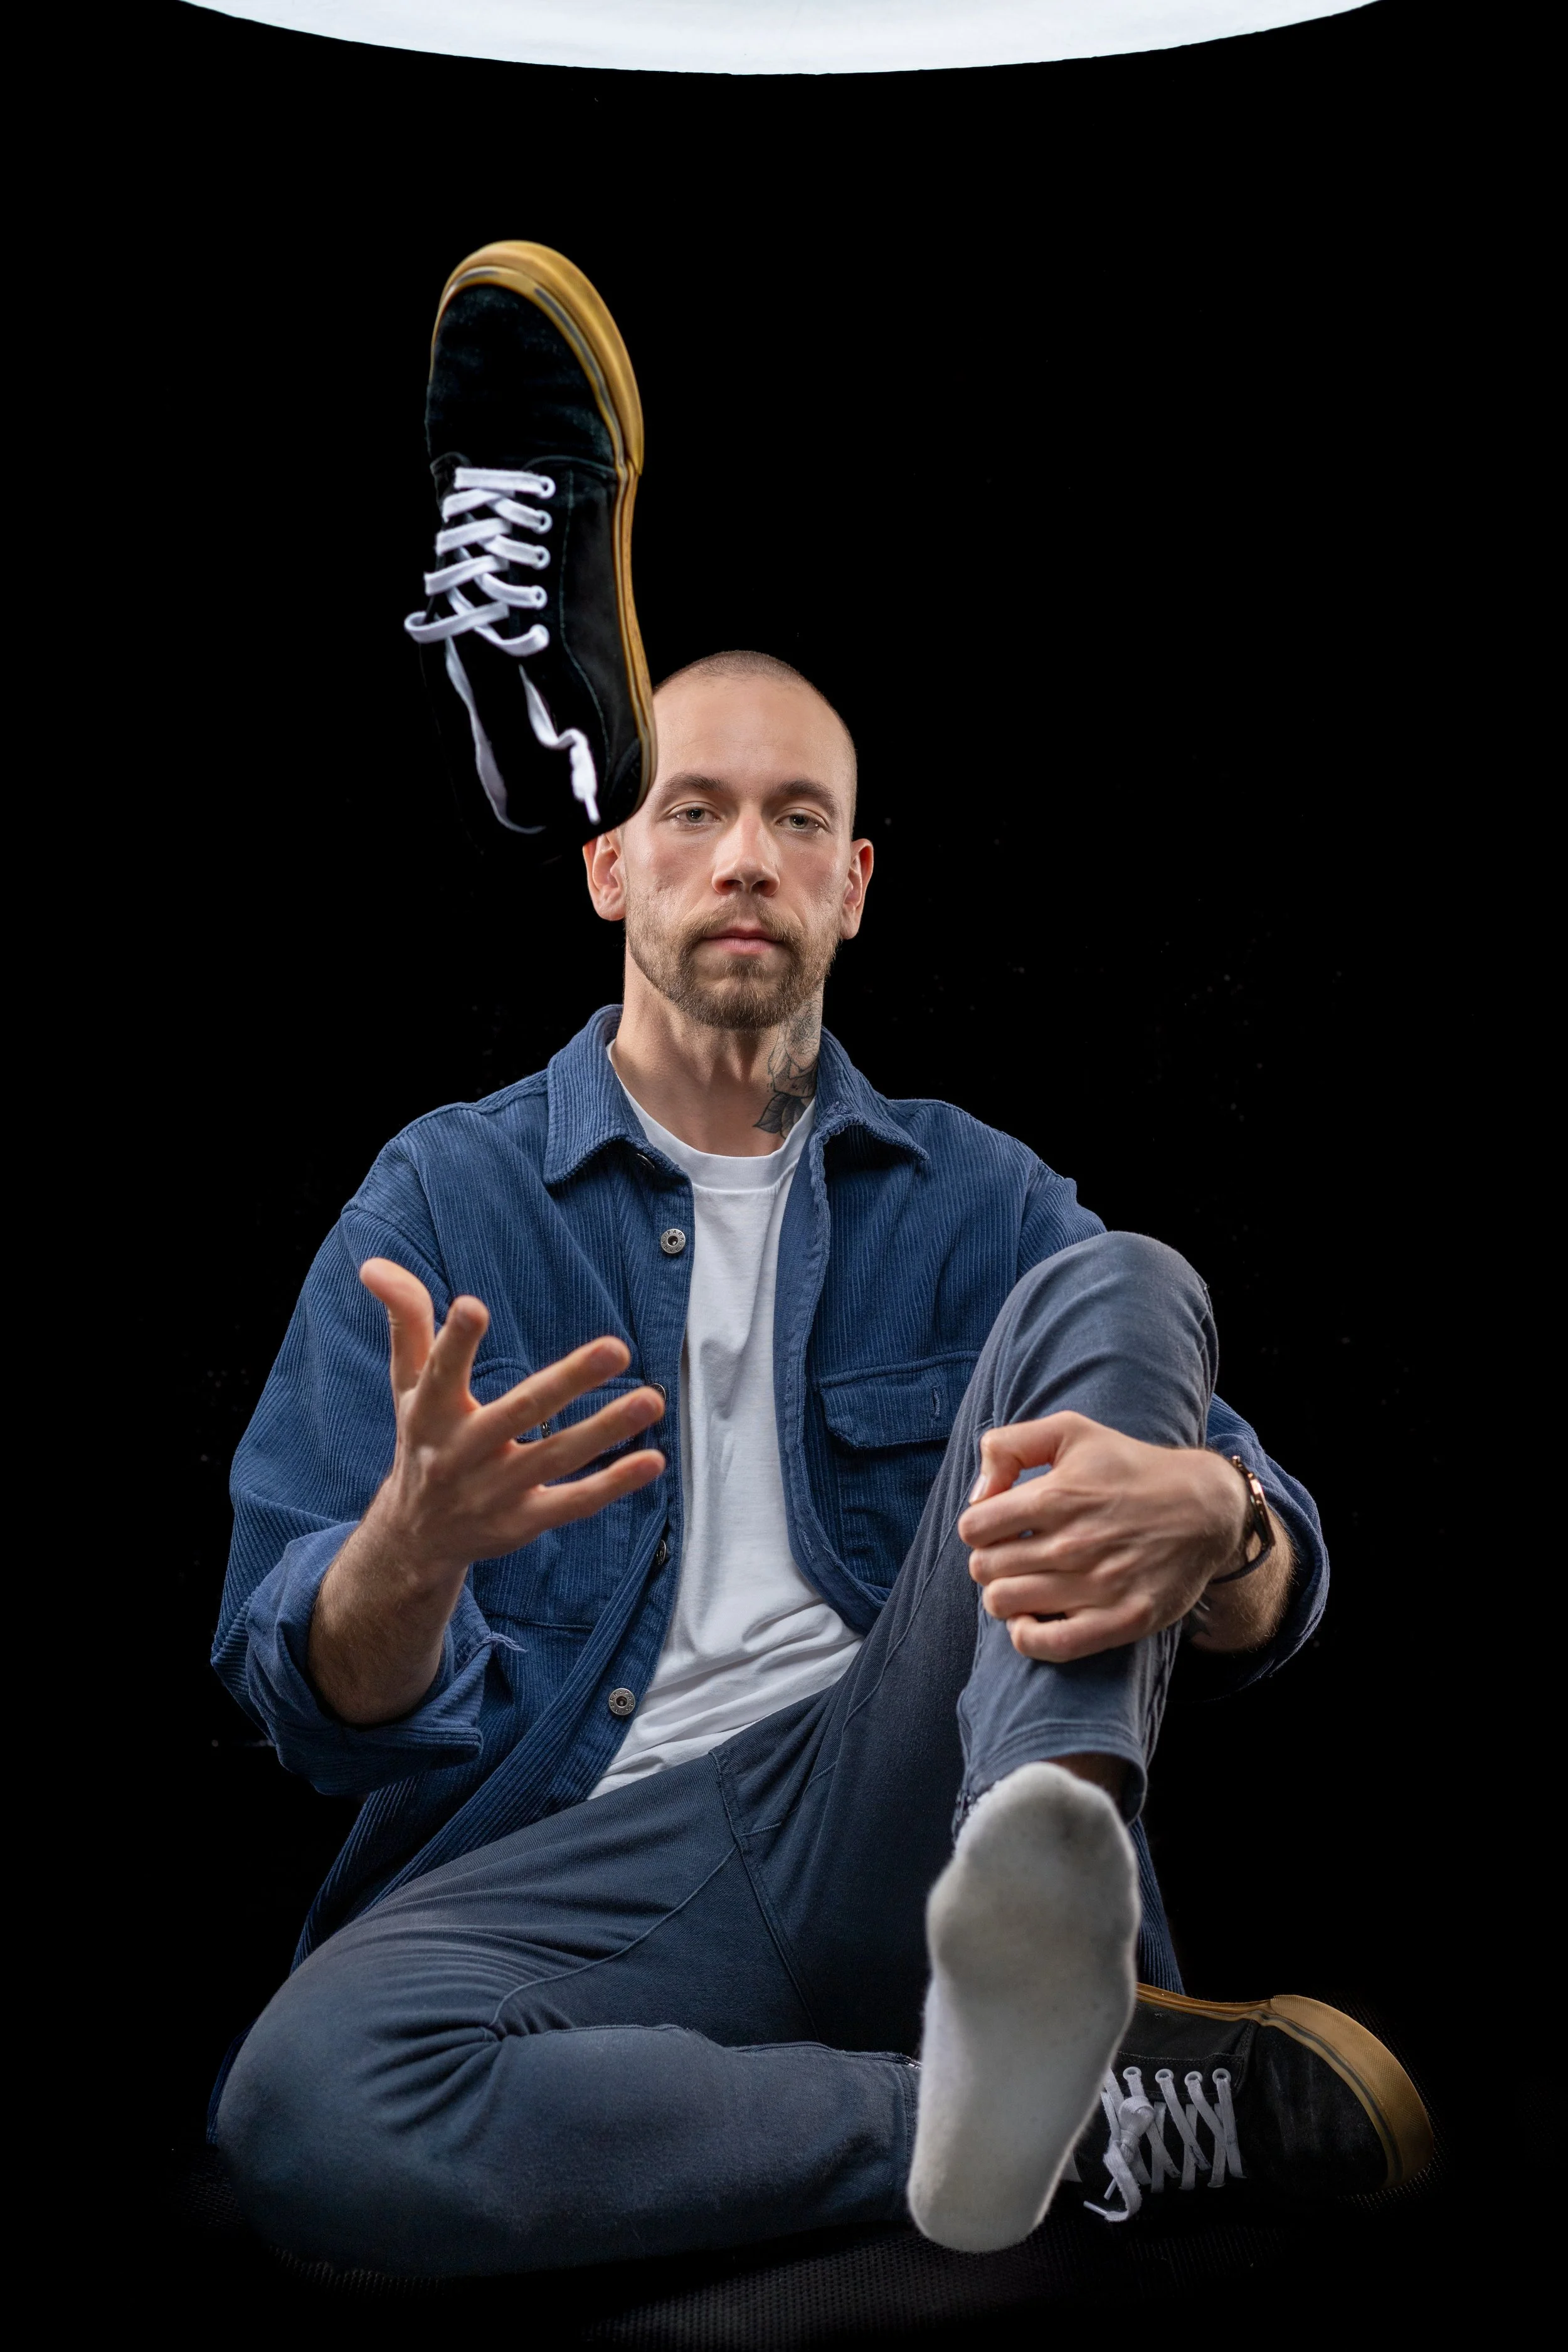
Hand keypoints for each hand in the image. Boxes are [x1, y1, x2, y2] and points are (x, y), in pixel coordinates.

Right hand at [308, 1260, 666, 1722]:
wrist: (414, 1538)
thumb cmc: (422, 1440)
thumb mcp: (406, 1384)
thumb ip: (405, 1321)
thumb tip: (373, 1265)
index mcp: (429, 1412)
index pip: (440, 1371)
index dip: (455, 1341)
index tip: (472, 1306)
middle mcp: (462, 1453)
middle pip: (520, 1412)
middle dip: (568, 1381)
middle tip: (616, 1347)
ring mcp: (495, 1491)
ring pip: (556, 1456)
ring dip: (606, 1430)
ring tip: (651, 1399)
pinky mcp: (522, 1522)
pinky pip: (572, 1503)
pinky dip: (612, 1484)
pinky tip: (652, 1459)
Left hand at [958, 1412, 1248, 1661]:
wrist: (1205, 1508)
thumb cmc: (1130, 1468)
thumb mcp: (1070, 1430)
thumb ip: (1009, 1446)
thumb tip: (978, 1495)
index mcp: (1057, 1495)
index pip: (973, 1528)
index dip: (978, 1528)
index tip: (1000, 1527)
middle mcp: (1074, 1544)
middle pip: (984, 1570)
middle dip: (989, 1561)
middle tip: (1015, 1555)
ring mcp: (1099, 1586)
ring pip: (1005, 1605)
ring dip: (1004, 1596)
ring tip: (1026, 1583)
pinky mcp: (1123, 1620)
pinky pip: (1049, 1644)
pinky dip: (1026, 1636)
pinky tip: (1032, 1619)